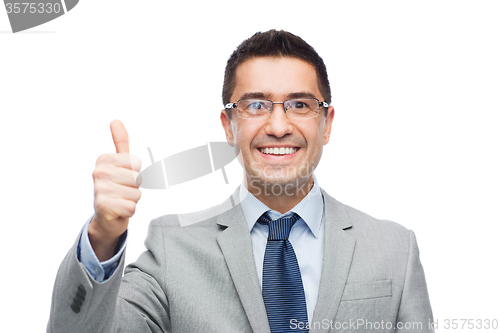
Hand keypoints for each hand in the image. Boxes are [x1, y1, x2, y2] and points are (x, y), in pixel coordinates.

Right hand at [89, 120, 141, 260]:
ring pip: (136, 194)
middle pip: (138, 178)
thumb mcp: (120, 163)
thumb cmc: (116, 187)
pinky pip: (131, 207)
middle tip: (122, 191)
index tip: (123, 178)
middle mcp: (98, 173)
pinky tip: (118, 210)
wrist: (106, 217)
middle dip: (135, 188)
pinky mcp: (103, 207)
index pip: (137, 163)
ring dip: (132, 200)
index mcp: (104, 160)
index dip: (136, 173)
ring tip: (120, 200)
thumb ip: (120, 142)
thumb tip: (116, 121)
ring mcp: (99, 190)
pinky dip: (128, 211)